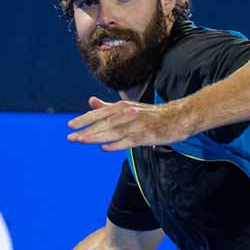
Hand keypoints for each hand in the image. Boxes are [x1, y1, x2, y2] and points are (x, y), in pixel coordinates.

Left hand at [66, 97, 194, 151]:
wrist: (179, 117)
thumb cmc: (153, 114)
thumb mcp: (129, 107)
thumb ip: (109, 106)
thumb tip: (91, 101)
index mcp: (123, 106)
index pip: (100, 112)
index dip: (85, 119)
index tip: (70, 126)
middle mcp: (128, 114)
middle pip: (104, 123)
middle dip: (86, 129)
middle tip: (70, 137)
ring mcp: (136, 125)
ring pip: (113, 131)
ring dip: (96, 136)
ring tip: (81, 141)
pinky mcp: (145, 136)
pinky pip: (128, 141)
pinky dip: (116, 144)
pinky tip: (104, 148)